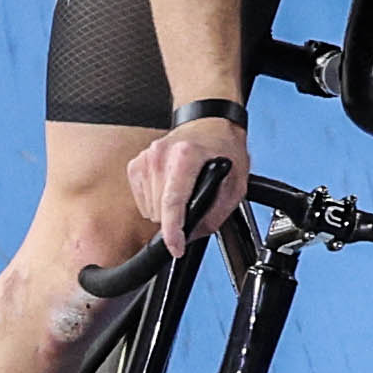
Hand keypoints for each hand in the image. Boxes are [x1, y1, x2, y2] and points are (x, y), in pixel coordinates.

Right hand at [126, 114, 246, 255]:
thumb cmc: (222, 149)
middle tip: (194, 205)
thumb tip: (193, 233)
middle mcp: (161, 156)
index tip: (175, 248)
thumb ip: (216, 212)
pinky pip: (142, 201)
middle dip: (176, 219)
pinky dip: (156, 203)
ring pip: (149, 209)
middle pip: (160, 211)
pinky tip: (170, 189)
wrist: (208, 124)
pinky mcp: (136, 165)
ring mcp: (146, 159)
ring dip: (166, 211)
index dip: (173, 231)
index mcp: (185, 156)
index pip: (173, 202)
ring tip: (184, 194)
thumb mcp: (235, 184)